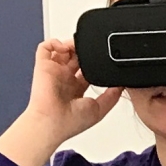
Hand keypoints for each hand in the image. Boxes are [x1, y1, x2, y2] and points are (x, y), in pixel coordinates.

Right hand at [0, 39, 124, 165]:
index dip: (95, 63)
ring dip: (72, 44)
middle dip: (84, 50)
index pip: (86, 69)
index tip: (103, 60)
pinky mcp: (43, 66)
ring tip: (80, 46)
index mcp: (76, 89)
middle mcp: (65, 79)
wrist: (52, 123)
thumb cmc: (70, 122)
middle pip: (75, 57)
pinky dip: (54, 42)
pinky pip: (44, 48)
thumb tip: (121, 85)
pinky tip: (64, 47)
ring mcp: (54, 71)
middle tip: (92, 50)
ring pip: (62, 49)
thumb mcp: (99, 109)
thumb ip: (111, 96)